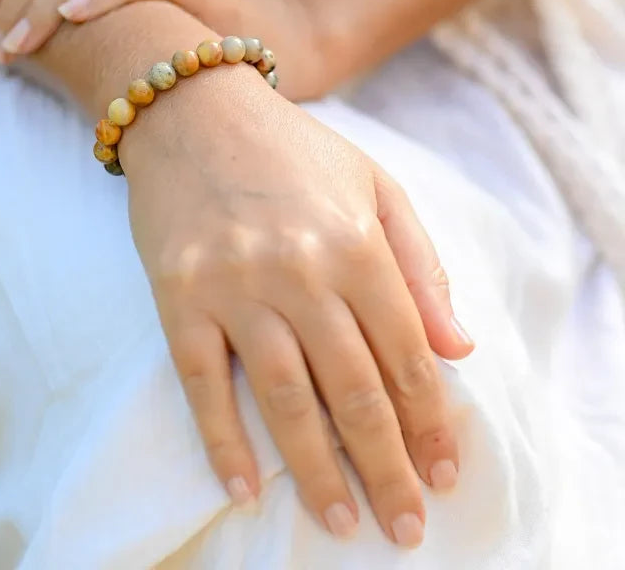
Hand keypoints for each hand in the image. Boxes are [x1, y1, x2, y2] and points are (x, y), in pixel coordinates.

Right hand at [120, 61, 473, 546]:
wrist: (195, 111)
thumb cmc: (291, 150)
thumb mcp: (375, 186)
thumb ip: (421, 266)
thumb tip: (458, 349)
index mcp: (355, 242)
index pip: (405, 353)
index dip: (430, 420)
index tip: (443, 471)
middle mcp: (299, 270)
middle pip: (354, 390)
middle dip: (387, 466)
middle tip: (405, 525)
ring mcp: (233, 286)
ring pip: (284, 398)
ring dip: (318, 471)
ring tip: (342, 523)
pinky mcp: (178, 296)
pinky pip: (201, 382)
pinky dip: (222, 442)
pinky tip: (246, 488)